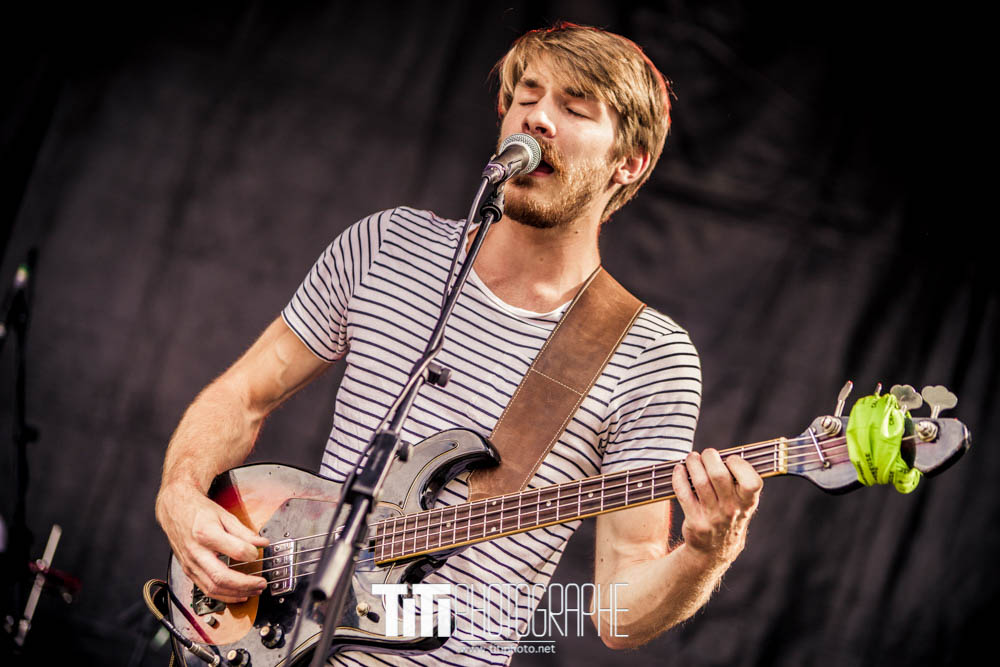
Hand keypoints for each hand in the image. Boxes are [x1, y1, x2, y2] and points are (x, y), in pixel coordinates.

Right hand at [155, 482, 269, 602]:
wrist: (175, 511)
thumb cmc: (199, 512)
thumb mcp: (224, 515)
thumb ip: (244, 532)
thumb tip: (261, 543)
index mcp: (206, 533)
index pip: (235, 550)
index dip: (251, 554)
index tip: (258, 553)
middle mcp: (196, 552)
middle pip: (221, 577)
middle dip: (245, 584)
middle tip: (261, 583)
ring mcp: (190, 565)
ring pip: (213, 588)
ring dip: (237, 593)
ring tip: (254, 590)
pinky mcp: (188, 572)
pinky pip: (206, 590)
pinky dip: (224, 596)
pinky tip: (239, 595)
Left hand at [672, 449, 761, 568]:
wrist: (716, 549)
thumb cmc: (729, 514)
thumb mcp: (743, 502)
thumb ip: (738, 481)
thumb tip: (721, 454)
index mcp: (748, 503)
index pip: (751, 482)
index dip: (740, 465)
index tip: (730, 459)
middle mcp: (731, 510)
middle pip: (719, 475)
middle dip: (710, 457)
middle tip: (707, 454)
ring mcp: (713, 517)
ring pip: (699, 482)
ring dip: (693, 463)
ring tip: (692, 458)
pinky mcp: (695, 521)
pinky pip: (683, 494)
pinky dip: (679, 477)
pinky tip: (679, 470)